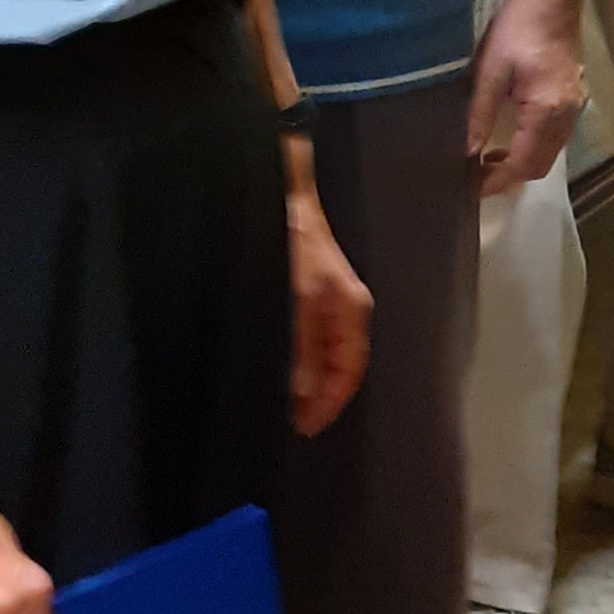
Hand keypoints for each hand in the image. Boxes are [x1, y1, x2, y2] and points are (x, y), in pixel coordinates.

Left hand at [287, 179, 370, 432]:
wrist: (275, 185)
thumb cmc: (291, 234)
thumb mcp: (296, 297)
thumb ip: (298, 348)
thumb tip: (298, 394)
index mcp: (350, 309)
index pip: (348, 372)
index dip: (326, 405)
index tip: (300, 428)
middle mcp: (339, 307)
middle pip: (331, 365)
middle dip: (310, 394)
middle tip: (279, 419)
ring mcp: (318, 297)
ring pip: (312, 352)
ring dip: (293, 376)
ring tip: (268, 397)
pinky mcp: (296, 288)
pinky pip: (295, 334)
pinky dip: (283, 354)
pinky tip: (263, 360)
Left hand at [469, 0, 583, 192]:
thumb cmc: (518, 28)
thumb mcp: (490, 71)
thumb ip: (479, 114)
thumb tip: (467, 151)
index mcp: (547, 110)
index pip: (524, 163)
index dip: (498, 180)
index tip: (472, 188)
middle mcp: (567, 115)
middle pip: (541, 165)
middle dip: (510, 176)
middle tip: (477, 175)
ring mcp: (575, 106)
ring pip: (550, 152)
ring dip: (522, 162)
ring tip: (489, 158)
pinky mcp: (573, 96)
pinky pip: (555, 136)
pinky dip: (534, 146)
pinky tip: (512, 137)